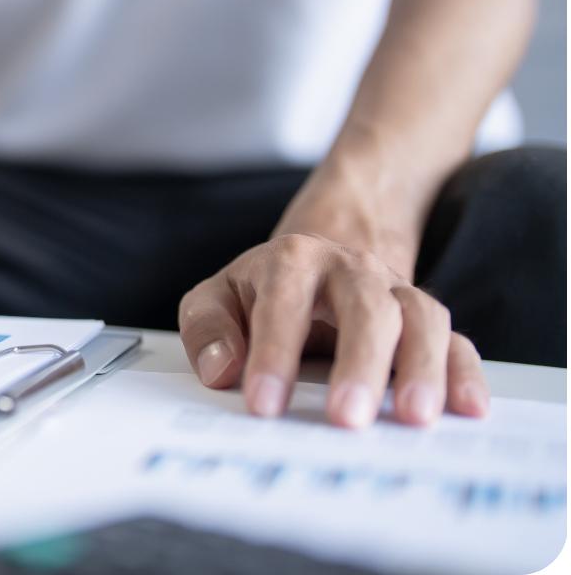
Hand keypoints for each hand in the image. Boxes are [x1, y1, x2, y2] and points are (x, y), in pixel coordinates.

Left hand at [178, 233, 488, 428]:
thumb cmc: (261, 291)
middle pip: (366, 307)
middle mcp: (351, 269)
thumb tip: (220, 368)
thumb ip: (208, 327)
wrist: (319, 261)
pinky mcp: (424, 323)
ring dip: (421, 366)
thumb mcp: (218, 297)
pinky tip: (468, 408)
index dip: (274, 353)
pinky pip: (455, 341)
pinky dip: (465, 372)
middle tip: (346, 418)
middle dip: (358, 363)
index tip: (263, 403)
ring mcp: (394, 293)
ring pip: (420, 318)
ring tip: (413, 417)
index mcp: (293, 260)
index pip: (284, 302)